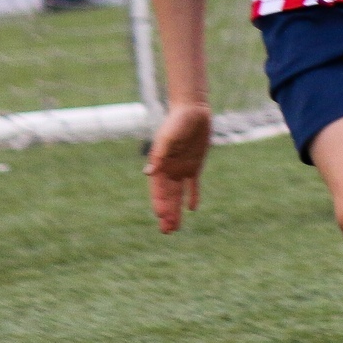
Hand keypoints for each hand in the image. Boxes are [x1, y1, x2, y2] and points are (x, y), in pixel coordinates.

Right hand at [145, 102, 211, 232]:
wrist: (192, 111)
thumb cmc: (178, 121)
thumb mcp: (169, 137)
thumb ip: (160, 154)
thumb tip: (148, 173)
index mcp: (160, 165)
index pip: (158, 189)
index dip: (159, 202)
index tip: (162, 215)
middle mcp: (169, 170)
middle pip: (167, 196)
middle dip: (167, 214)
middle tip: (167, 232)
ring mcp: (181, 168)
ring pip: (178, 195)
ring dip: (176, 210)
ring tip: (174, 227)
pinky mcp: (194, 165)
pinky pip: (193, 185)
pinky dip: (192, 196)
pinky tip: (192, 209)